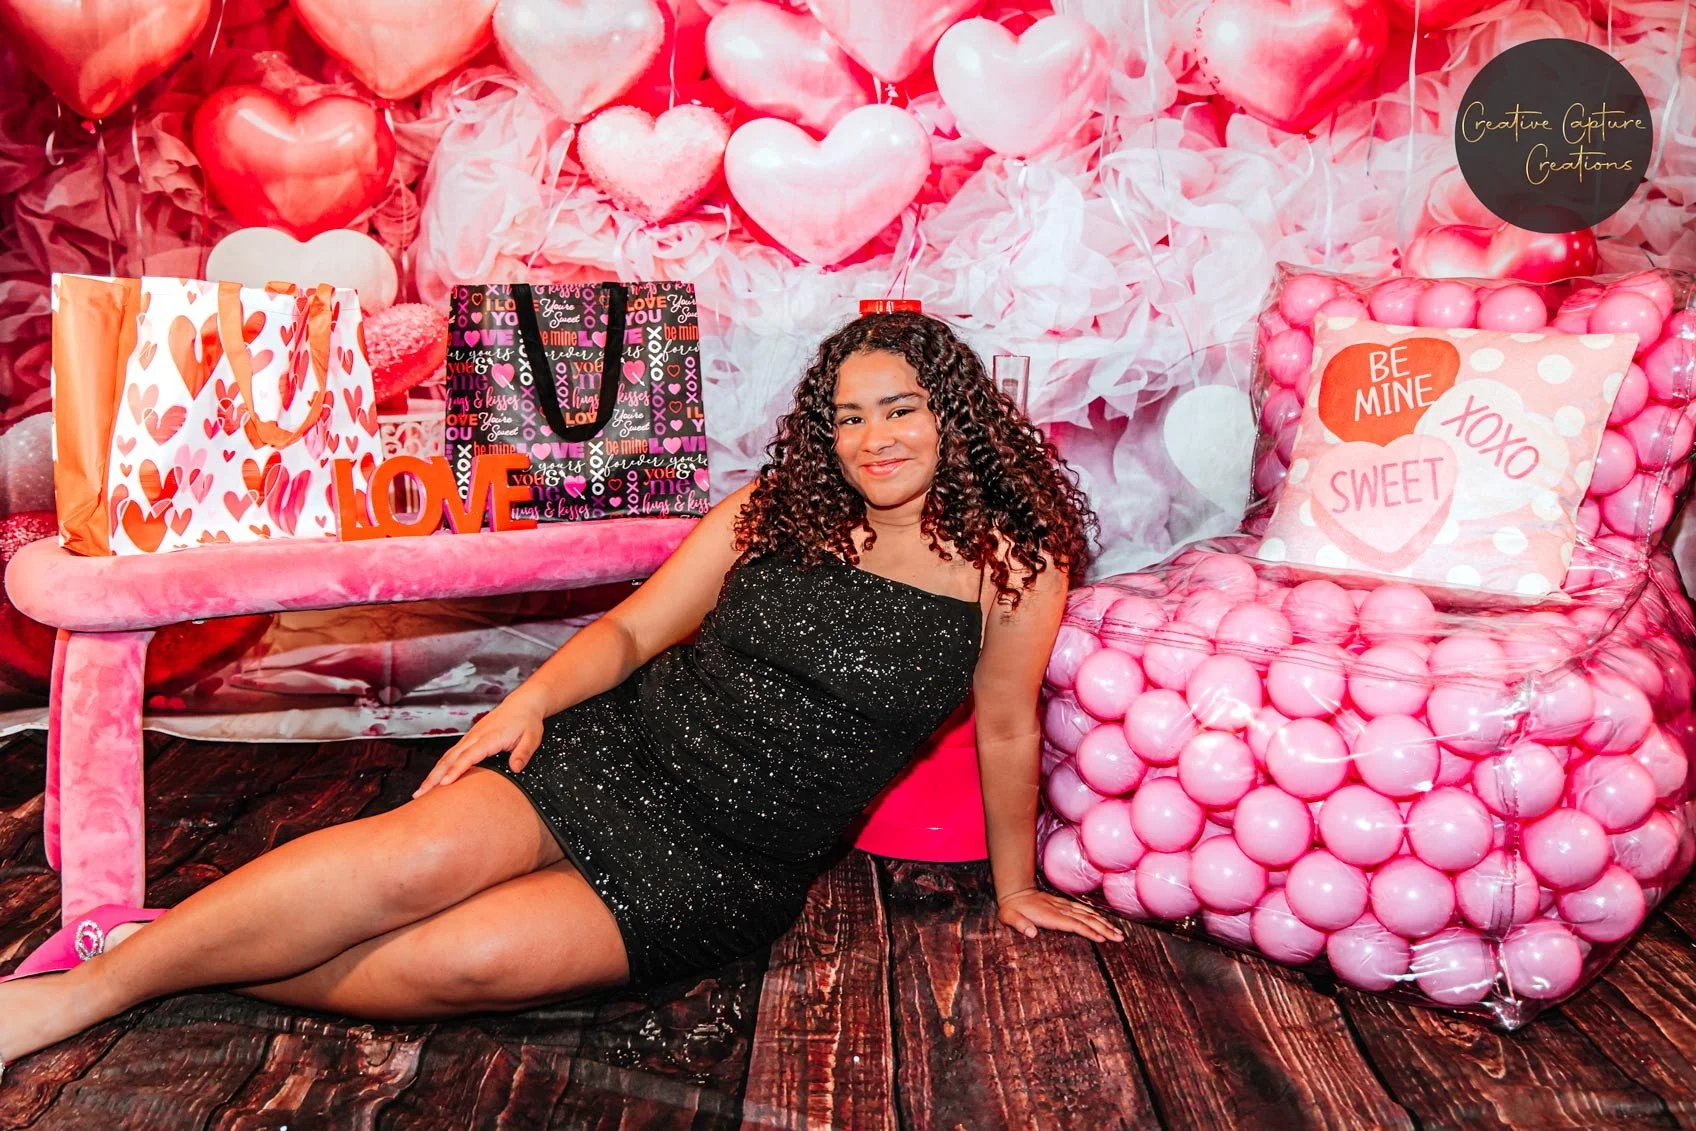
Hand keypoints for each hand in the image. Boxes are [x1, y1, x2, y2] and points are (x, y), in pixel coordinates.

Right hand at [413, 690, 546, 798]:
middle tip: (420, 795)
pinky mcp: (469, 739)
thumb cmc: (527, 721)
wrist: (523, 704)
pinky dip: (439, 767)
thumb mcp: (532, 737)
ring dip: (432, 774)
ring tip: (420, 792)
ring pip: (447, 757)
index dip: (456, 770)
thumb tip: (516, 768)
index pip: (469, 756)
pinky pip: (451, 754)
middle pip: (450, 758)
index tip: (444, 784)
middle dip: (434, 776)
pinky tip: (433, 780)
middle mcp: (475, 737)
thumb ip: (523, 753)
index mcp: (490, 737)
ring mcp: (470, 737)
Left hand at [996, 887, 1123, 943]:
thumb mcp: (1009, 917)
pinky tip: (1105, 921)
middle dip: (1104, 929)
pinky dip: (1096, 916)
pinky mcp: (1064, 905)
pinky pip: (1084, 911)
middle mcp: (1060, 910)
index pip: (1074, 924)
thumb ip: (1019, 924)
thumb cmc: (1012, 909)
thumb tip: (1030, 932)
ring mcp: (1064, 906)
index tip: (1102, 938)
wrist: (1015, 892)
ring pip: (1088, 914)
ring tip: (1118, 933)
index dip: (1088, 931)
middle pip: (1086, 919)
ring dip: (1104, 923)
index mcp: (1050, 915)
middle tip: (1120, 938)